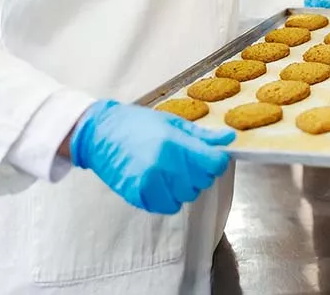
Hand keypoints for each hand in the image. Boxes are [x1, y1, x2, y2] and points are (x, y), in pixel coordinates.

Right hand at [69, 100, 233, 213]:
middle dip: (198, 173)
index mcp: (174, 142)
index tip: (209, 157)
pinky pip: (167, 207)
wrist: (100, 134)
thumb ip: (202, 135)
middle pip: (202, 181)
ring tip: (167, 170)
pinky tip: (157, 182)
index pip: (214, 163)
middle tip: (182, 160)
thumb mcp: (172, 122)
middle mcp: (163, 164)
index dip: (216, 161)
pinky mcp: (138, 196)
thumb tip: (229, 138)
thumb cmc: (136, 124)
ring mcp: (149, 183)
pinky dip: (167, 198)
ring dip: (182, 187)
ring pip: (186, 197)